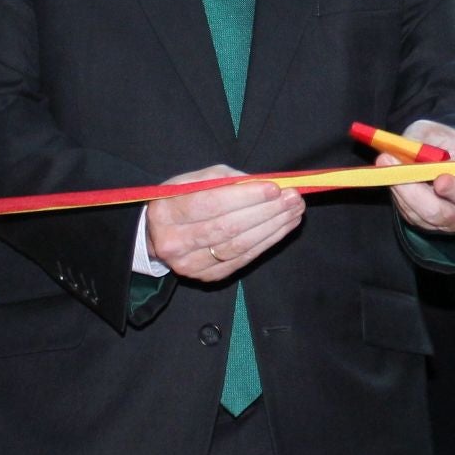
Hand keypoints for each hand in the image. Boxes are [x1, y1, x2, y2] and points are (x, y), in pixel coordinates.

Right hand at [146, 167, 305, 283]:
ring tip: (294, 211)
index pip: (210, 204)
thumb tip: (262, 183)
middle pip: (228, 227)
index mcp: (165, 212)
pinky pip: (243, 259)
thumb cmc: (181, 200)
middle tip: (293, 198)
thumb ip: (225, 179)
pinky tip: (283, 227)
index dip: (245, 197)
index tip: (274, 188)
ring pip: (239, 245)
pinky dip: (267, 241)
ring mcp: (190, 264)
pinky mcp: (207, 276)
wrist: (159, 235)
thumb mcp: (193, 180)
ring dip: (273, 227)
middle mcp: (173, 242)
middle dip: (267, 211)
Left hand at [383, 121, 454, 234]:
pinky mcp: (427, 224)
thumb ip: (429, 142)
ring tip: (386, 162)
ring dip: (400, 190)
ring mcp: (448, 222)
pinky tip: (389, 174)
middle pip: (442, 214)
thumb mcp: (442, 133)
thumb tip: (411, 154)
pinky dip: (397, 194)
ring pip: (421, 216)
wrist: (445, 153)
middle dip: (416, 192)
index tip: (439, 180)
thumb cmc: (449, 142)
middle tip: (397, 168)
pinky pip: (410, 215)